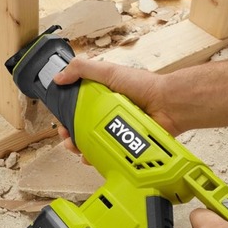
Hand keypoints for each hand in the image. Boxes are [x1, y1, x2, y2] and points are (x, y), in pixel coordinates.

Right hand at [53, 58, 181, 157]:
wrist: (168, 104)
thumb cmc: (144, 85)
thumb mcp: (109, 71)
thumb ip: (82, 69)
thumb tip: (59, 76)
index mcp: (101, 96)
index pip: (75, 106)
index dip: (65, 113)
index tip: (59, 119)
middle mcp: (107, 114)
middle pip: (80, 128)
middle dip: (69, 134)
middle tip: (66, 136)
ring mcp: (115, 130)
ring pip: (90, 143)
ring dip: (79, 148)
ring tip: (76, 148)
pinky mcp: (124, 144)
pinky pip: (106, 154)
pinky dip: (96, 158)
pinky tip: (90, 157)